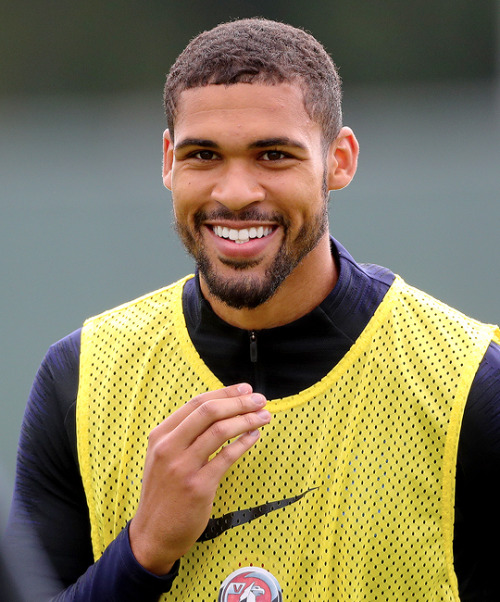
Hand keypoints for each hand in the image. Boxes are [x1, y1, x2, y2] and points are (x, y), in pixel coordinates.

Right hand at [129, 383, 269, 574]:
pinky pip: (227, 457)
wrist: (152, 534)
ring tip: (264, 417)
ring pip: (220, 431)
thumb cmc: (164, 492)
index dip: (224, 393)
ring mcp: (183, 467)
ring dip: (247, 420)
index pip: (196, 403)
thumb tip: (220, 409)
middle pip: (209, 412)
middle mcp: (169, 447)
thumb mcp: (162, 456)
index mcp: (160, 435)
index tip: (245, 389)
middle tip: (260, 400)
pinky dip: (244, 443)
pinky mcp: (198, 487)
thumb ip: (183, 433)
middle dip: (239, 402)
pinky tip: (255, 437)